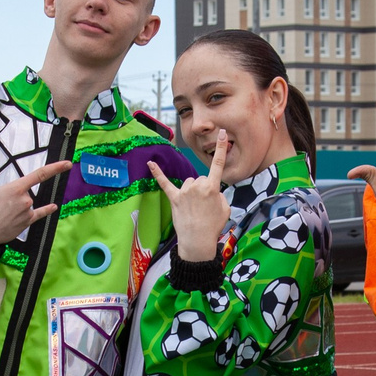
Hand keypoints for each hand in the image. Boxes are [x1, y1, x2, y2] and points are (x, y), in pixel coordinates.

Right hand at [0, 155, 71, 249]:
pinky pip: (39, 214)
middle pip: (27, 192)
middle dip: (16, 195)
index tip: (67, 164)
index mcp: (16, 188)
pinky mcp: (27, 222)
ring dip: (19, 205)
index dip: (56, 168)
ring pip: (29, 203)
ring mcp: (28, 211)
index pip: (40, 174)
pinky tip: (53, 207)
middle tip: (1, 204)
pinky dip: (46, 210)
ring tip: (3, 213)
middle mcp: (26, 199)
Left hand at [149, 132, 232, 261]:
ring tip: (194, 208)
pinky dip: (157, 173)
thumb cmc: (213, 227)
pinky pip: (165, 183)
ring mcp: (184, 192)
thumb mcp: (225, 208)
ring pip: (189, 183)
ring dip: (192, 192)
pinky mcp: (174, 198)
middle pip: (201, 179)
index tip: (222, 133)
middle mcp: (197, 186)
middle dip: (203, 190)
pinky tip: (149, 163)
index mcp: (212, 187)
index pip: (218, 164)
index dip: (221, 148)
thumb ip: (219, 195)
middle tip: (205, 207)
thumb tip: (211, 191)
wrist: (198, 242)